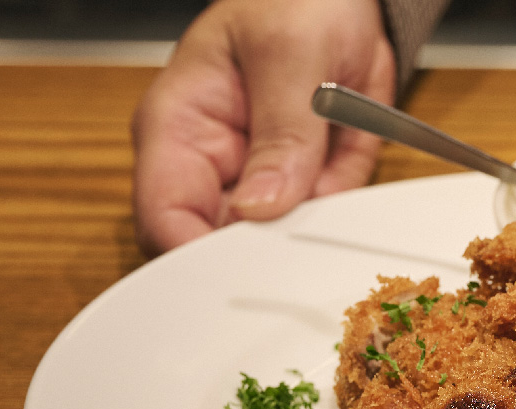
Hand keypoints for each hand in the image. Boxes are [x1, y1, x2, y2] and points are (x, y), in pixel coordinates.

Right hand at [131, 0, 395, 256]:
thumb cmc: (293, 4)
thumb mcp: (288, 52)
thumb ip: (281, 130)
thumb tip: (260, 207)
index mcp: (177, 129)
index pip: (164, 220)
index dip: (200, 259)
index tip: (250, 274)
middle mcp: (208, 167)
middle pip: (217, 250)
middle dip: (269, 248)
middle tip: (312, 218)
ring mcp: (255, 183)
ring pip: (279, 246)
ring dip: (319, 214)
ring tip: (337, 145)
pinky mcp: (299, 189)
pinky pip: (324, 222)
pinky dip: (346, 196)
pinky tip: (350, 144)